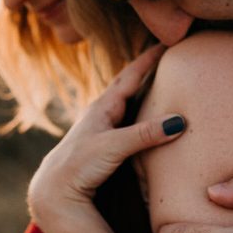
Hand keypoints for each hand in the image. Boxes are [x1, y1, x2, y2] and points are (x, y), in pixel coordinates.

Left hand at [27, 44, 185, 232]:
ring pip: (126, 104)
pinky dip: (139, 116)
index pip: (130, 76)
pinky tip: (146, 121)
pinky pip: (127, 123)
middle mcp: (101, 115)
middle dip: (145, 71)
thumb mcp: (112, 146)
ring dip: (142, 93)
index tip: (166, 42)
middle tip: (166, 57)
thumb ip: (143, 134)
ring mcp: (102, 130)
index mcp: (102, 108)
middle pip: (127, 86)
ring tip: (161, 84)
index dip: (148, 60)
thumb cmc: (78, 165)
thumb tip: (178, 121)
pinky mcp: (103, 147)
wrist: (54, 190)